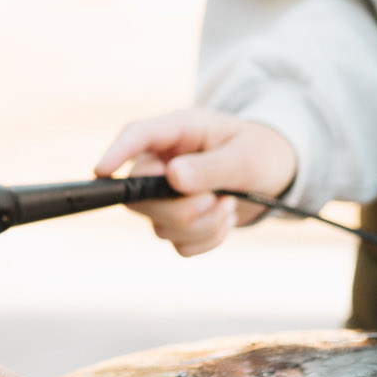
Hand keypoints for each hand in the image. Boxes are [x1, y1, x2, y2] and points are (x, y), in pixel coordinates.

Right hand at [94, 109, 296, 256]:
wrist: (275, 175)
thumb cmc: (261, 152)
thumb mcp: (245, 155)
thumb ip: (211, 166)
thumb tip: (172, 177)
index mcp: (178, 131)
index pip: (137, 136)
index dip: (116, 152)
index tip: (101, 170)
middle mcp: (163, 162)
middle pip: (140, 195)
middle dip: (181, 209)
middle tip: (217, 201)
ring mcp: (166, 194)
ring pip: (160, 226)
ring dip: (202, 226)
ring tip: (229, 205)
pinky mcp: (176, 221)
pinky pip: (178, 244)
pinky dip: (207, 240)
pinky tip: (225, 220)